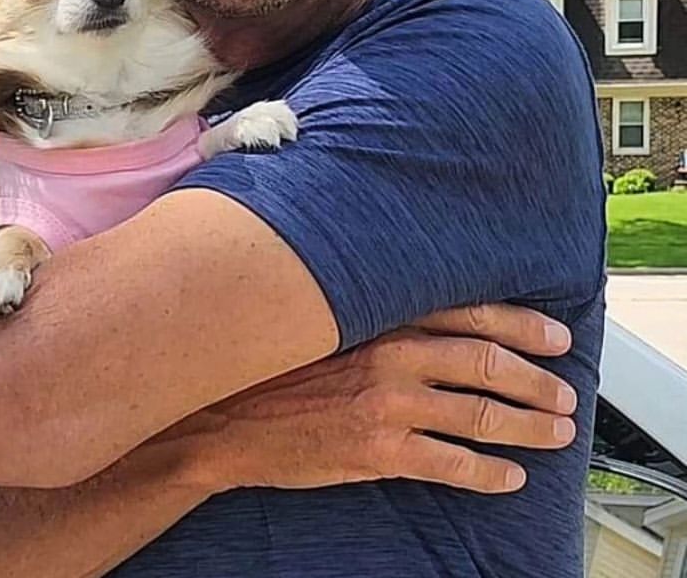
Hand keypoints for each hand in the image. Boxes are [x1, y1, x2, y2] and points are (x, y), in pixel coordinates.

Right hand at [186, 304, 576, 494]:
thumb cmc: (273, 365)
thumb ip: (374, 317)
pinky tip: (509, 478)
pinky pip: (450, 464)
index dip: (519, 323)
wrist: (226, 416)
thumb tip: (427, 320)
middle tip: (565, 394)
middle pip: (485, 362)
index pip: (465, 312)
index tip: (555, 336)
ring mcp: (385, 404)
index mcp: (377, 317)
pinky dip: (488, 473)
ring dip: (526, 427)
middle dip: (535, 379)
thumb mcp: (324, 324)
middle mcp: (388, 353)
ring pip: (478, 414)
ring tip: (553, 435)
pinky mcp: (377, 451)